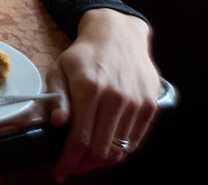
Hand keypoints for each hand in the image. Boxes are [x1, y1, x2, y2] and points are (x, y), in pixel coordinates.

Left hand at [46, 9, 160, 179]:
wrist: (118, 36)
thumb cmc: (84, 54)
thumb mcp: (60, 68)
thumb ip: (57, 97)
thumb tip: (56, 123)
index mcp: (89, 88)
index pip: (80, 138)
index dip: (69, 161)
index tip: (59, 172)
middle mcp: (116, 97)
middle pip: (101, 149)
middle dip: (84, 165)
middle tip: (72, 167)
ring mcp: (136, 103)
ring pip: (120, 149)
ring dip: (101, 162)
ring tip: (87, 161)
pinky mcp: (151, 107)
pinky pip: (135, 141)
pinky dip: (120, 152)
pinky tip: (106, 151)